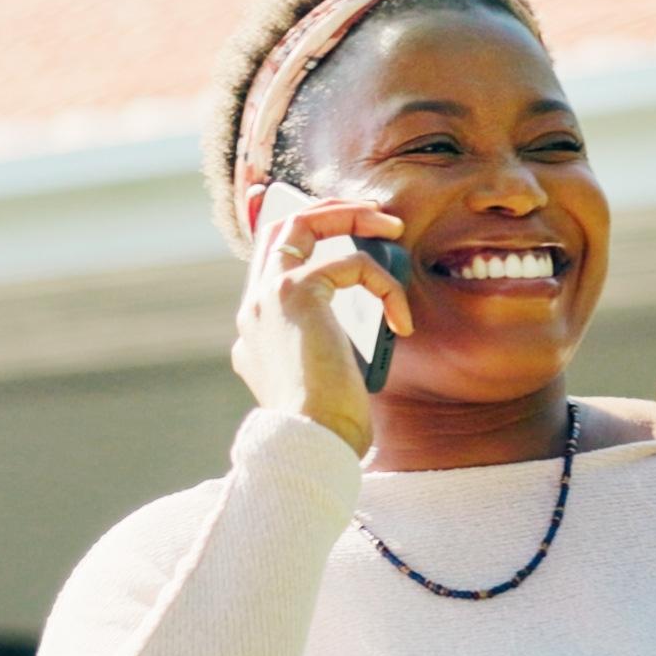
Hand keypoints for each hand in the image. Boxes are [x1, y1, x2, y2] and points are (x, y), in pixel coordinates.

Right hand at [231, 182, 410, 456]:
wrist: (311, 444)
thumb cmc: (328, 428)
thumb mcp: (329, 381)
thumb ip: (333, 346)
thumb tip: (366, 327)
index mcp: (257, 332)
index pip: (271, 266)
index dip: (305, 241)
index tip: (347, 233)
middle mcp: (254, 309)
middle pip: (278, 229)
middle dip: (324, 212)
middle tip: (369, 215)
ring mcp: (267, 298)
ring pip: (301, 223)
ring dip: (351, 217)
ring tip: (392, 229)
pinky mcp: (294, 294)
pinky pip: (348, 263)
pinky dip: (383, 283)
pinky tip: (401, 320)